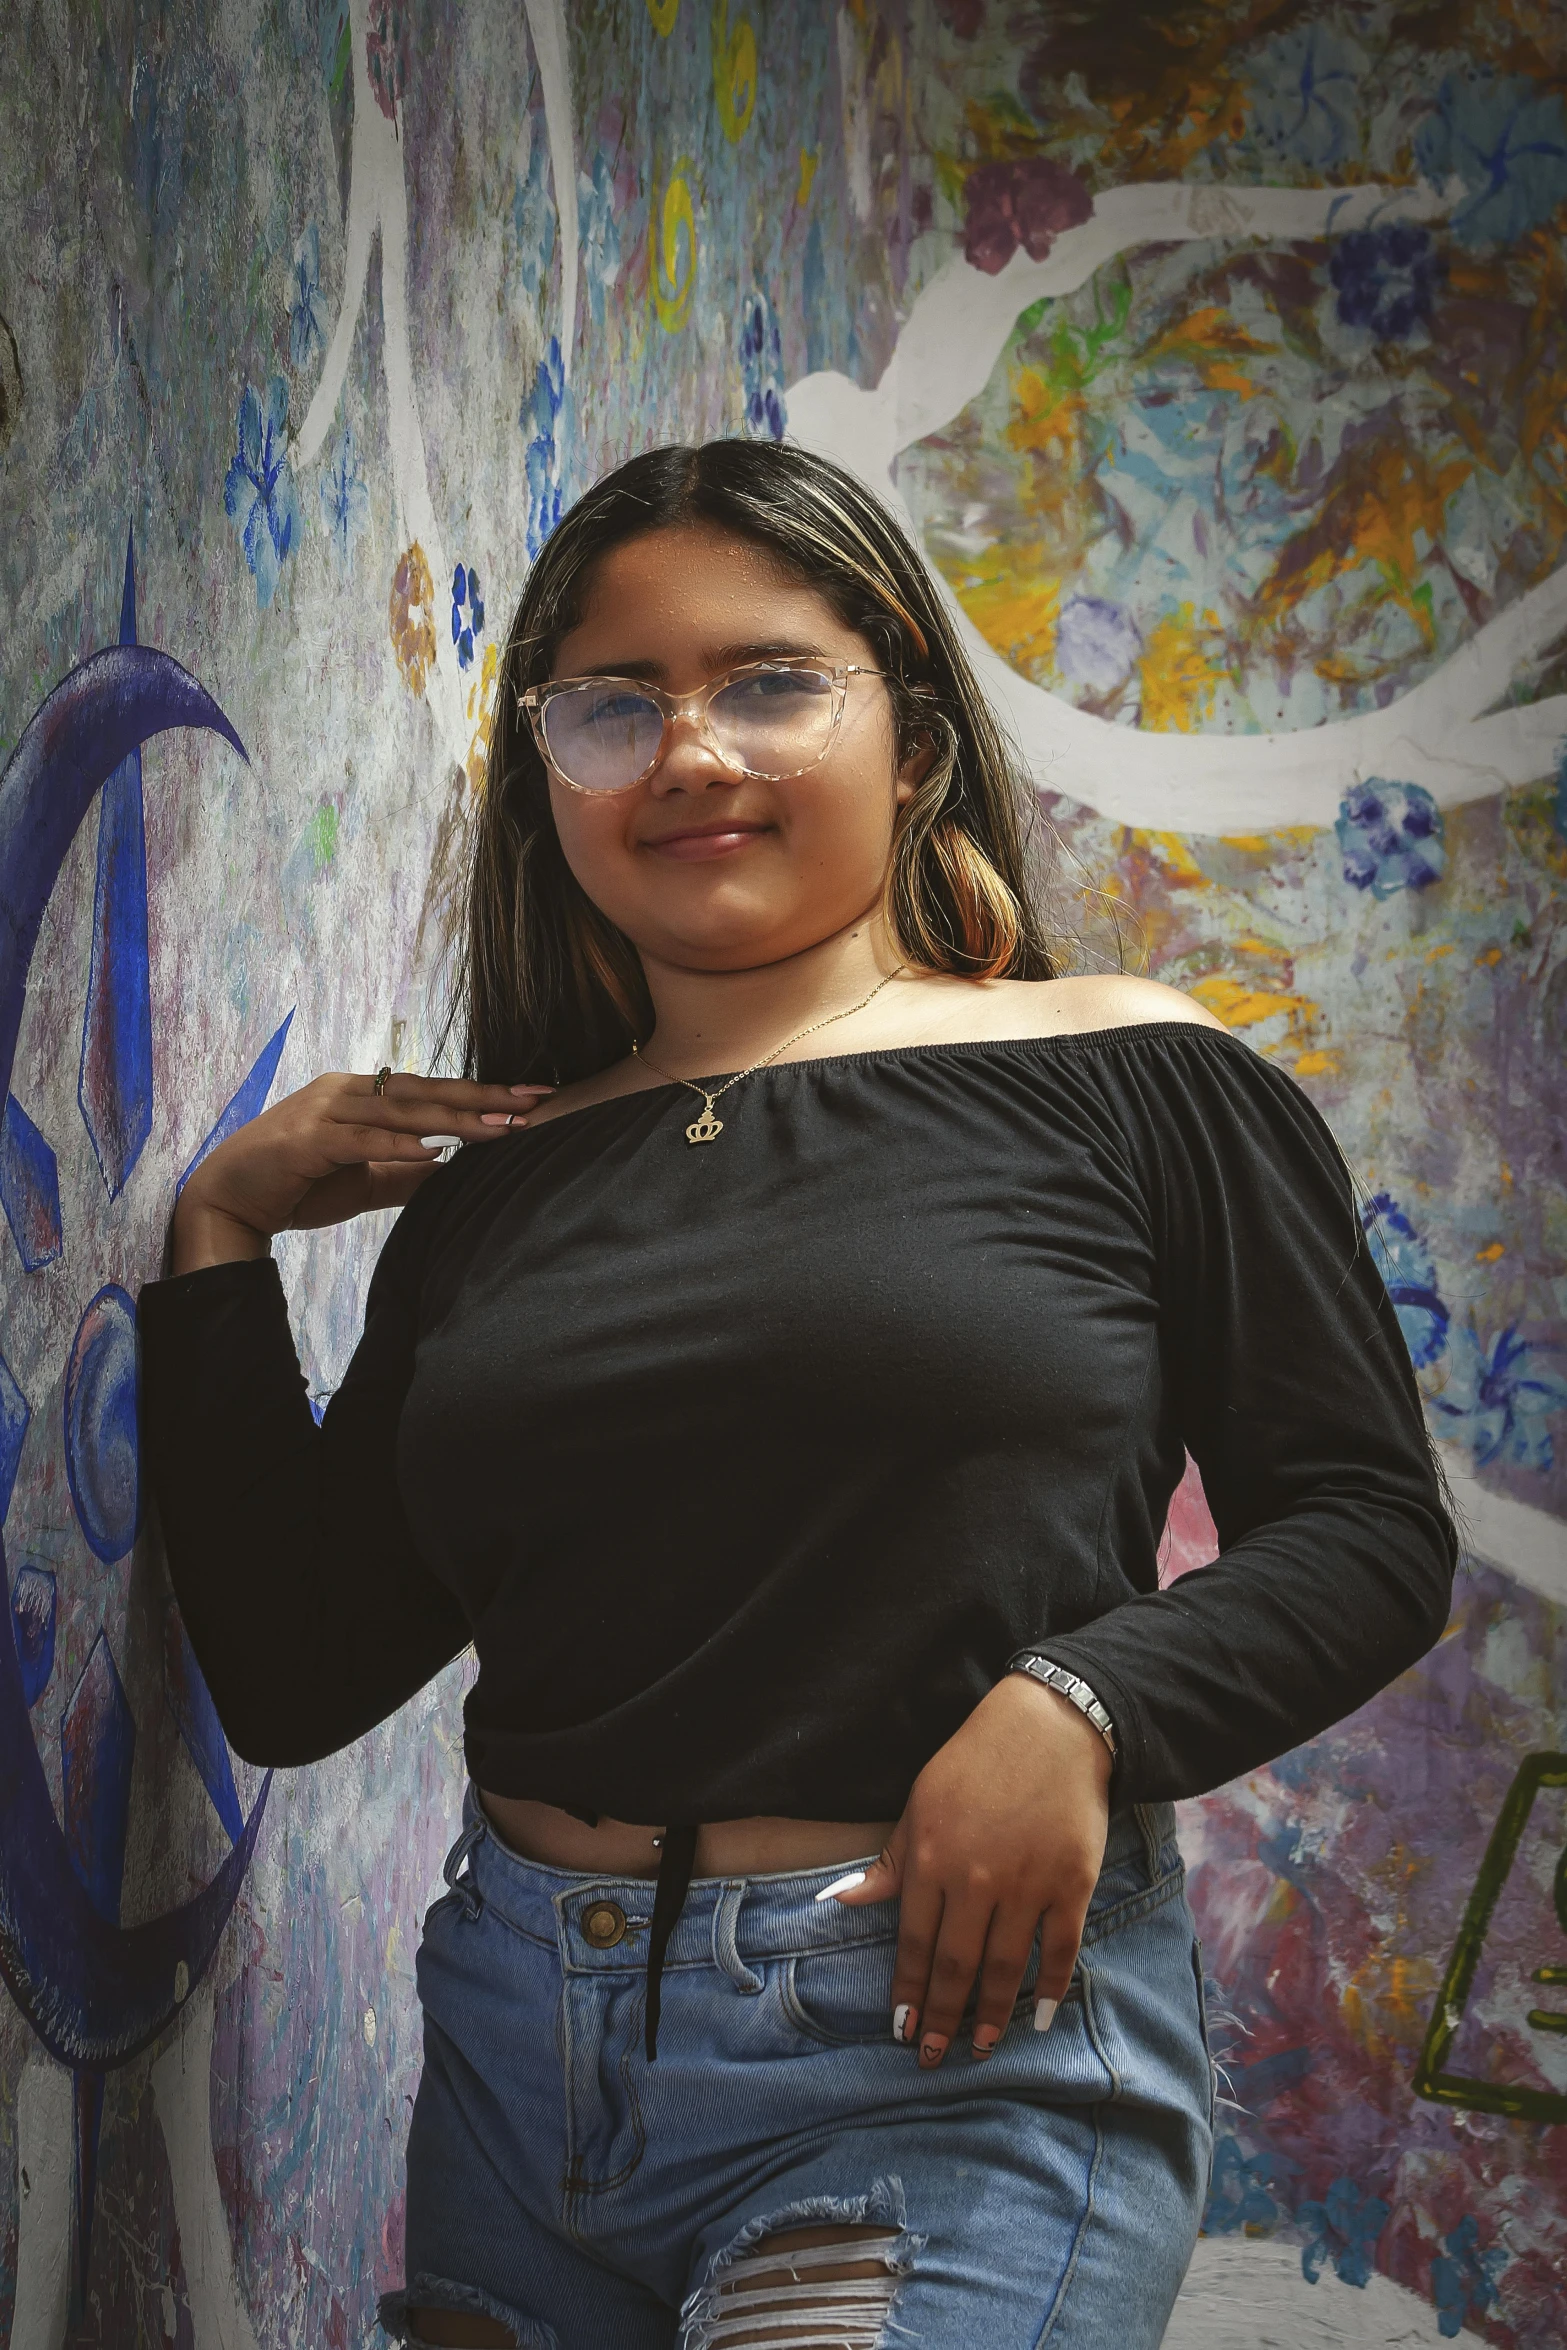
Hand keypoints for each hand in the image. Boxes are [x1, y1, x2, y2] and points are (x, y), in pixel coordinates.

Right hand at [170, 1070, 552, 1271]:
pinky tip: (434, 1151)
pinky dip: (398, 1146)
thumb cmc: (298, 1187)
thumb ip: (407, 1173)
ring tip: (500, 1129)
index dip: (481, 1095)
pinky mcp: (307, 1138)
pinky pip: (362, 1140)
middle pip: (425, 1092)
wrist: (228, 1202)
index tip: (530, 1100)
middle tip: (534, 1103)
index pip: (431, 1090)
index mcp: (360, 1093)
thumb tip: (458, 1171)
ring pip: (401, 1111)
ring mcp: (324, 1109)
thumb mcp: (365, 1181)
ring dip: (454, 1120)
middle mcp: (345, 1090)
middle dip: (483, 1099)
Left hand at [831, 1672, 1111, 2065]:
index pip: (913, 1944)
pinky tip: (1038, 2018)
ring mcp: (1026, 1885)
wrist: (1052, 1727)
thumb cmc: (975, 1764)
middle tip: (934, 2058)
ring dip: (991, 2016)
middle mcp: (975, 1880)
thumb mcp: (919, 1804)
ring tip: (981, 2049)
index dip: (907, 1993)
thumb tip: (841, 1901)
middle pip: (955, 1967)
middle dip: (942, 2019)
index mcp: (931, 1859)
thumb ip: (889, 1862)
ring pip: (1004, 1968)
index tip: (902, 2031)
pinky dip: (1049, 1989)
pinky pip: (1058, 1950)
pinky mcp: (1072, 1885)